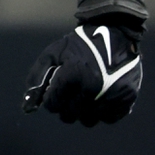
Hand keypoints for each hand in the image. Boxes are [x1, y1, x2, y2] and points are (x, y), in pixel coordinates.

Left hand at [22, 21, 141, 125]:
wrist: (115, 33)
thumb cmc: (78, 44)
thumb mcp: (52, 54)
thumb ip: (37, 79)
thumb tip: (27, 108)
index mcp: (73, 75)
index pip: (53, 104)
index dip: (50, 100)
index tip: (53, 93)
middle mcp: (93, 88)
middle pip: (69, 116)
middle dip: (64, 107)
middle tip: (67, 95)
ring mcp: (111, 95)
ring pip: (88, 120)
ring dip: (82, 112)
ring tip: (83, 96)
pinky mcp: (127, 98)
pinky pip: (109, 118)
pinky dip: (102, 112)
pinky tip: (99, 98)